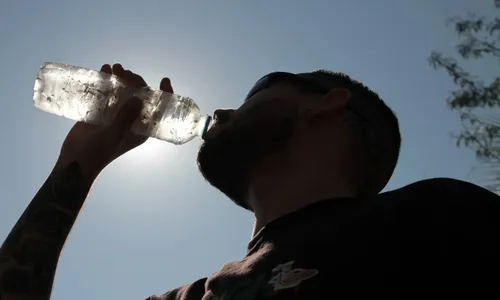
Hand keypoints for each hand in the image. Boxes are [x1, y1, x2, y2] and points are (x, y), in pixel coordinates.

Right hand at [54, 63, 173, 182]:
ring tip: (114, 67)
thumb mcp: (114, 135)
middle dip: (136, 82)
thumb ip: (125, 118)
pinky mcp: (102, 110)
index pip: (158, 110)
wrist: (75, 159)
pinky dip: (107, 81)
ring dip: (121, 78)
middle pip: (140, 96)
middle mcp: (132, 119)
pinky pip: (108, 92)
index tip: (164, 80)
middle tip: (126, 72)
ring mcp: (117, 114)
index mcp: (141, 128)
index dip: (164, 94)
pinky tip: (104, 69)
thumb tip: (139, 99)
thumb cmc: (97, 152)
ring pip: (124, 92)